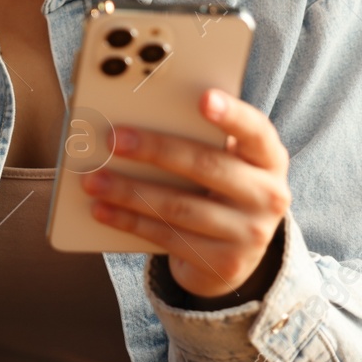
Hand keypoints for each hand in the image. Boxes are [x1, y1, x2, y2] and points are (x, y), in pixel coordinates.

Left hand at [81, 88, 290, 300]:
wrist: (235, 255)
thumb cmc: (217, 188)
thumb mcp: (223, 161)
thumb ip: (197, 137)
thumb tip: (135, 117)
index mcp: (268, 158)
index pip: (255, 130)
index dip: (231, 114)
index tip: (203, 98)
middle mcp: (268, 195)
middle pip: (206, 166)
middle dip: (155, 150)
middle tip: (113, 139)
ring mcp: (250, 234)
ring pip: (179, 207)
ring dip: (129, 192)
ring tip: (93, 179)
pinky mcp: (225, 263)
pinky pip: (168, 238)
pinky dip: (129, 221)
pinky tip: (101, 209)